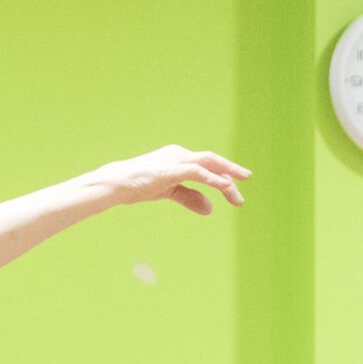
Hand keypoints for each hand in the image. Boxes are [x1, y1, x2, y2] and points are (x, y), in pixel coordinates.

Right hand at [87, 145, 251, 215]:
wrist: (116, 183)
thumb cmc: (140, 185)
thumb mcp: (171, 192)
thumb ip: (190, 197)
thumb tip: (210, 209)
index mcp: (180, 158)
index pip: (209, 165)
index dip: (225, 179)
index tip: (236, 195)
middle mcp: (180, 154)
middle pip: (213, 161)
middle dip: (231, 173)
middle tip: (246, 184)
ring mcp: (175, 160)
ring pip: (208, 163)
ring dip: (226, 176)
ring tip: (238, 191)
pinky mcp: (170, 169)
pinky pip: (196, 172)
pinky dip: (212, 179)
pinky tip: (224, 187)